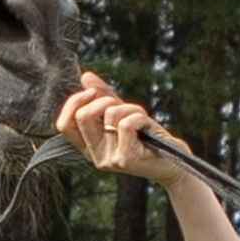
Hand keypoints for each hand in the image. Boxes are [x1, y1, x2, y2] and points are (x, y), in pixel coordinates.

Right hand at [56, 71, 189, 186]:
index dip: (74, 103)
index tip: (92, 93)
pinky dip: (140, 116)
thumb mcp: (124, 115)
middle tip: (123, 106)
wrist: (176, 164)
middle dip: (105, 99)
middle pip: (83, 116)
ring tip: (142, 119)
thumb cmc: (149, 138)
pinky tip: (148, 126)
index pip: (63, 125)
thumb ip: (104, 96)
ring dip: (130, 107)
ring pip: (110, 115)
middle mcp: (95, 156)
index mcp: (89, 146)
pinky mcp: (126, 159)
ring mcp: (109, 159)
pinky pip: (126, 123)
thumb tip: (85, 77)